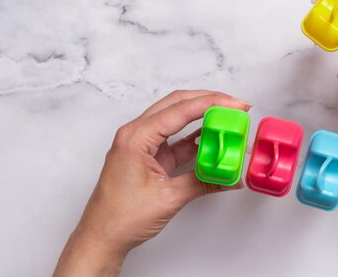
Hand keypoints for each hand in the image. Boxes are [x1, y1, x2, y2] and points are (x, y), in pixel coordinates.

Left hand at [53, 90, 250, 276]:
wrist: (101, 237)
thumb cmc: (120, 217)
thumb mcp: (169, 198)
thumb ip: (203, 182)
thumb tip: (229, 176)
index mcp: (136, 137)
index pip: (180, 109)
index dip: (212, 103)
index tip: (235, 105)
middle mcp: (137, 134)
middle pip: (177, 104)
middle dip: (208, 101)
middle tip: (235, 106)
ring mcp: (142, 144)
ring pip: (176, 119)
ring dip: (202, 117)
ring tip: (228, 119)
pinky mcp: (148, 155)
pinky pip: (175, 138)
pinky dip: (195, 137)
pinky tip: (212, 138)